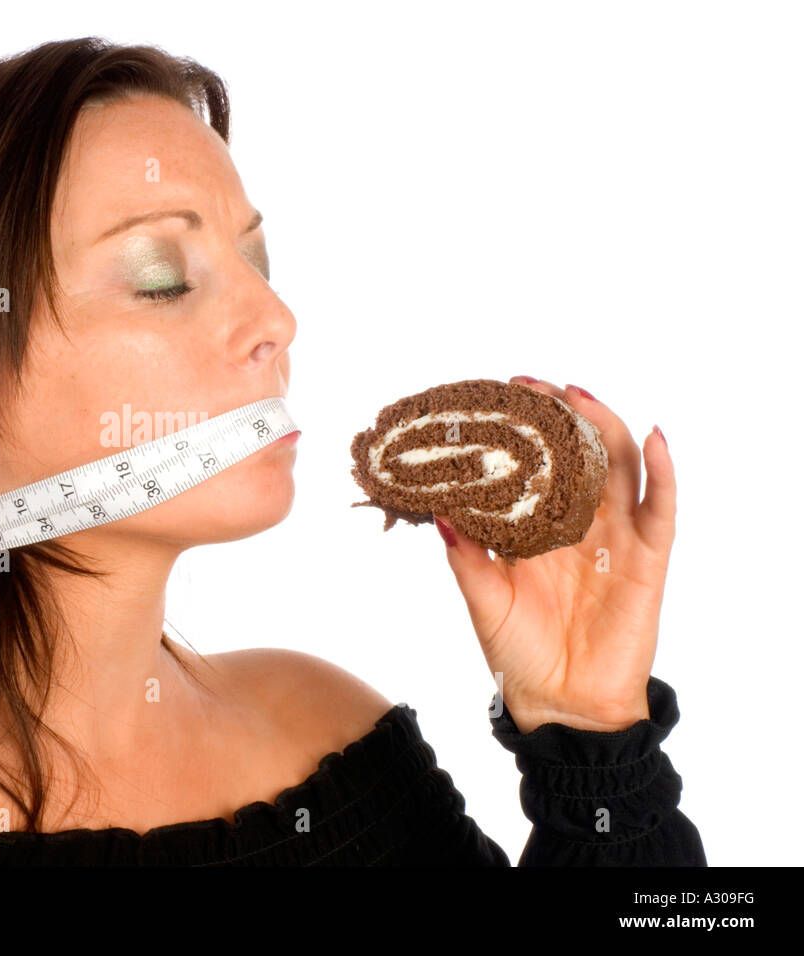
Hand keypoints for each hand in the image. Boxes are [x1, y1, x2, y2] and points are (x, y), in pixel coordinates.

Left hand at [435, 376, 674, 733]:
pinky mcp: (649, 561)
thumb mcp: (481, 597)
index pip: (533, 468)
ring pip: (618, 468)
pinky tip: (653, 438)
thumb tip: (437, 511)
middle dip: (558, 416)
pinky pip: (661, 509)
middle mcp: (577, 526)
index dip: (520, 433)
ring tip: (579, 395)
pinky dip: (662, 471)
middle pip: (577, 456)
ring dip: (604, 426)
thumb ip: (464, 555)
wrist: (558, 702)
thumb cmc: (515, 651)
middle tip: (531, 384)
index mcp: (536, 530)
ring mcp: (615, 539)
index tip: (494, 399)